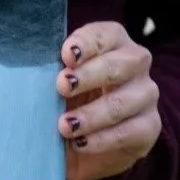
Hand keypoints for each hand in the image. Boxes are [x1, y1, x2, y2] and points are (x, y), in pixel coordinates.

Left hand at [56, 22, 160, 179]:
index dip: (87, 43)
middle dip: (91, 74)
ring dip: (93, 113)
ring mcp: (146, 95)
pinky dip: (102, 139)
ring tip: (65, 126)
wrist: (82, 145)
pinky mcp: (149, 127)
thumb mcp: (56, 83)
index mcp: (112, 43)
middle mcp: (135, 64)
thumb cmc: (66, 100)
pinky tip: (79, 143)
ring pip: (126, 100)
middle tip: (62, 85)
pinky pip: (131, 131)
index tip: (66, 55)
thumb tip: (30, 72)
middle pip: (123, 62)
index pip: (107, 34)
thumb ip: (52, 72)